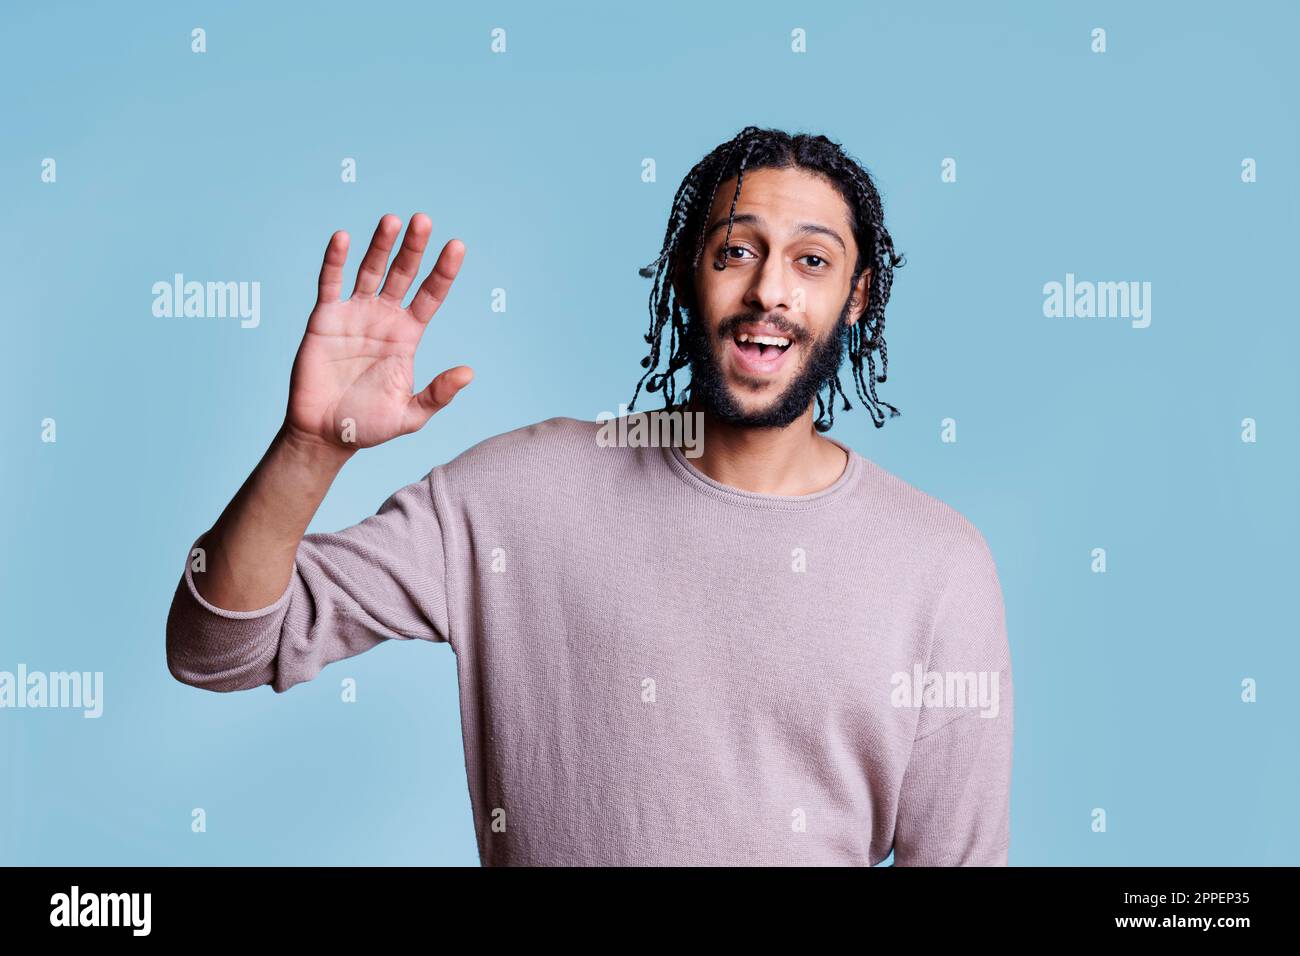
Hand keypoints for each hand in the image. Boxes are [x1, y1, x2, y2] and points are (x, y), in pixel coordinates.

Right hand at [284, 213, 471, 451]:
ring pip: (369, 271)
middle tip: (424, 220)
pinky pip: (330, 284)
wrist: (325, 434)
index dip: (444, 271)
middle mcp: (383, 318)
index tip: (458, 245)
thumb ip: (438, 393)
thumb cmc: (368, 426)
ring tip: (392, 220)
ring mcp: (354, 315)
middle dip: (413, 248)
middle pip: (403, 274)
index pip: (430, 296)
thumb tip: (469, 372)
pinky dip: (335, 260)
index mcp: (407, 336)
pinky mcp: (324, 318)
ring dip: (379, 245)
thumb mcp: (410, 414)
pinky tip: (343, 238)